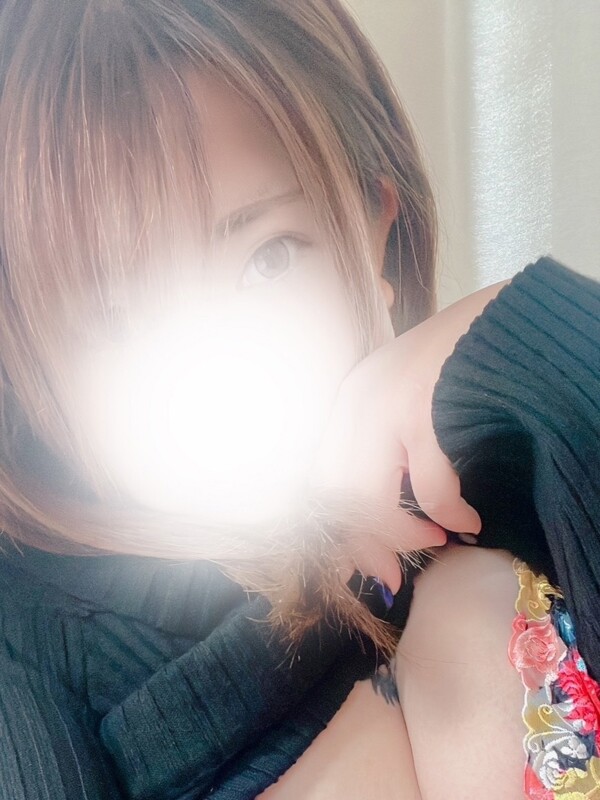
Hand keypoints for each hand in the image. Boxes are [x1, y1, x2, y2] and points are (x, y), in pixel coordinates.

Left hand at [309, 281, 507, 591]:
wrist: (499, 318)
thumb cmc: (455, 363)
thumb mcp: (404, 398)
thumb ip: (387, 448)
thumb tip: (382, 520)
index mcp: (348, 402)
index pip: (320, 480)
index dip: (335, 531)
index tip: (352, 566)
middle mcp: (357, 404)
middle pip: (335, 497)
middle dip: (362, 544)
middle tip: (390, 572)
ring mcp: (386, 407)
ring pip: (369, 501)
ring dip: (403, 534)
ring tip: (437, 538)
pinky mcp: (423, 412)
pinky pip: (428, 487)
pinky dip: (448, 513)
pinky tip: (468, 520)